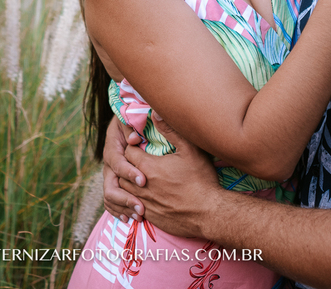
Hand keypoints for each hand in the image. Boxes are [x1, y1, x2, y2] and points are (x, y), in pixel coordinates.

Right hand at [102, 117, 146, 220]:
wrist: (129, 126)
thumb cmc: (135, 122)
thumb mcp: (132, 120)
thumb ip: (132, 129)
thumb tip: (134, 140)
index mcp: (112, 148)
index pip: (117, 163)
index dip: (129, 173)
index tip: (143, 181)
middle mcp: (109, 165)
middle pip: (110, 186)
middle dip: (125, 199)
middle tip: (142, 208)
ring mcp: (110, 176)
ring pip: (110, 197)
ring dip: (123, 208)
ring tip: (139, 216)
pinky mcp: (115, 184)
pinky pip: (111, 202)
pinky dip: (118, 211)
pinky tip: (129, 219)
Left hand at [118, 116, 222, 239]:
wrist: (209, 214)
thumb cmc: (201, 180)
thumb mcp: (190, 150)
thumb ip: (170, 131)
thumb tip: (155, 113)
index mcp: (149, 167)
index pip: (127, 152)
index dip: (132, 146)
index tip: (140, 144)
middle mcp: (142, 185)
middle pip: (122, 171)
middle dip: (127, 163)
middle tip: (137, 159)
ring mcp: (145, 203)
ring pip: (125, 190)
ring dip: (129, 181)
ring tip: (139, 175)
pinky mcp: (150, 216)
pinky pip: (133, 205)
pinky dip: (135, 198)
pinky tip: (146, 194)